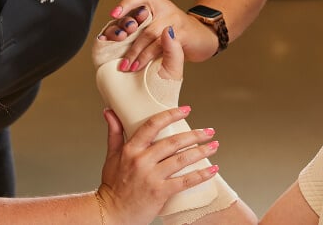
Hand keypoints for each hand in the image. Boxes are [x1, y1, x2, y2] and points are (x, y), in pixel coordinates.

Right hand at [99, 107, 218, 224]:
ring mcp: (152, 177)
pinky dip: (200, 175)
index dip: (170, 115)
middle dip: (195, 135)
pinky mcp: (160, 193)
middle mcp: (142, 161)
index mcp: (131, 149)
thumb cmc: (113, 184)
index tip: (185, 110)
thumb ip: (114, 132)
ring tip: (214, 146)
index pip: (152, 126)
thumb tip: (109, 111)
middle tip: (209, 131)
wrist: (112, 212)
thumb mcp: (111, 155)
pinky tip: (212, 170)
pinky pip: (185, 182)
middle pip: (173, 142)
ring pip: (181, 160)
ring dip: (201, 152)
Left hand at [101, 0, 219, 68]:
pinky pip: (162, 45)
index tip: (112, 14)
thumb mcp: (150, 6)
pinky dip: (149, 57)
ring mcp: (174, 20)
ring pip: (149, 34)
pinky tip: (139, 66)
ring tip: (124, 65)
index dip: (125, 4)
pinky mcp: (182, 34)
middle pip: (141, 18)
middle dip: (125, 35)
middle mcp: (163, 6)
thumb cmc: (169, 21)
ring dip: (135, 51)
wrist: (199, 35)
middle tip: (112, 47)